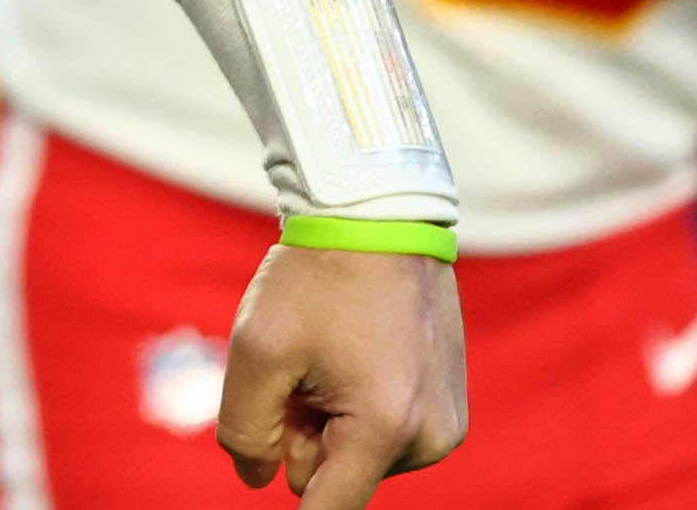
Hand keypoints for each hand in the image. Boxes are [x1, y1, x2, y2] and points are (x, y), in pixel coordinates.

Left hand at [220, 240, 464, 502]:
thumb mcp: (257, 348)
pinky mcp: (452, 403)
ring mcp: (448, 421)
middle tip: (300, 371)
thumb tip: (259, 480)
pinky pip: (390, 431)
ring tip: (330, 352)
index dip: (294, 498)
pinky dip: (362, 406)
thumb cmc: (317, 277)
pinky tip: (354, 353)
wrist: (380, 215)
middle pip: (341, 479)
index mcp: (386, 428)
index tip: (283, 469)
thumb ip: (244, 429)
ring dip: (334, 420)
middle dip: (308, 439)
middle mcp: (430, 436)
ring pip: (363, 455)